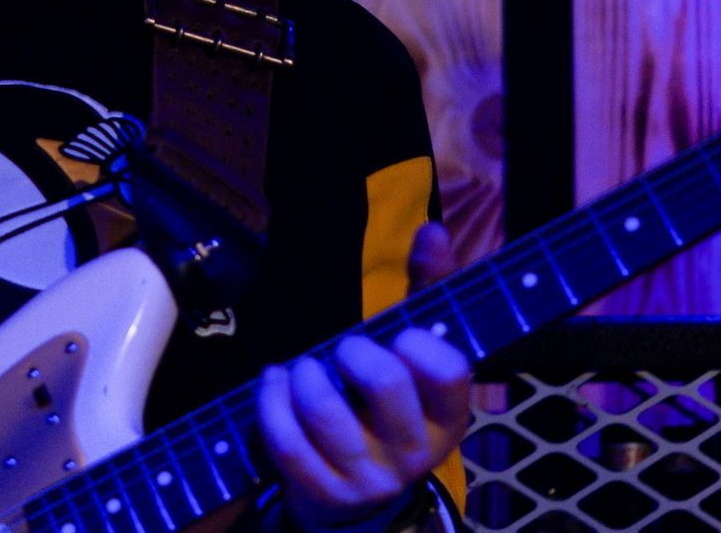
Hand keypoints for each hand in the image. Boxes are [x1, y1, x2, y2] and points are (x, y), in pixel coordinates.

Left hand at [256, 223, 470, 530]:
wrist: (356, 490)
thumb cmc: (387, 402)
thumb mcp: (413, 354)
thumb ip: (427, 291)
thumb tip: (433, 229)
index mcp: (449, 415)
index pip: (449, 370)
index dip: (416, 341)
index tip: (397, 337)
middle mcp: (415, 452)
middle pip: (386, 383)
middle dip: (352, 350)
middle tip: (342, 350)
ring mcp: (368, 477)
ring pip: (327, 414)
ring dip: (303, 375)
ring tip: (302, 369)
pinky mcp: (323, 491)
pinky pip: (287, 441)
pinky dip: (271, 400)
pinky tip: (274, 382)